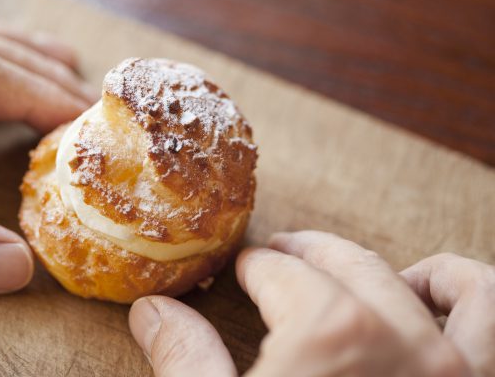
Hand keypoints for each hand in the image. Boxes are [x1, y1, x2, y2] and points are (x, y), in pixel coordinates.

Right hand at [129, 231, 494, 375]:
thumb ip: (184, 358)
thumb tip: (153, 311)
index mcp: (330, 337)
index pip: (282, 274)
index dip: (256, 268)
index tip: (246, 268)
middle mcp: (405, 342)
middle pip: (346, 263)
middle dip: (306, 251)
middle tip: (280, 254)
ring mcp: (457, 374)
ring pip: (445, 282)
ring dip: (397, 267)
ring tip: (361, 272)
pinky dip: (468, 299)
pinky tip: (430, 310)